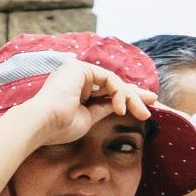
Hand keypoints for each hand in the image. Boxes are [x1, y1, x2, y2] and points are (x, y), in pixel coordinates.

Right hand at [16, 60, 148, 149]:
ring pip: (114, 82)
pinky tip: (121, 108)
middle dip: (136, 95)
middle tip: (153, 103)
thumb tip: (121, 105)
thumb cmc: (59, 128)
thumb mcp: (88, 118)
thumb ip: (103, 108)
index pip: (107, 90)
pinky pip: (109, 79)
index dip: (127, 97)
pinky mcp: (80, 68)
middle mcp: (76, 76)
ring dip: (131, 97)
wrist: (42, 124)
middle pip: (113, 84)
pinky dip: (119, 93)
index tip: (145, 108)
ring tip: (142, 113)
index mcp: (75, 88)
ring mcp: (77, 70)